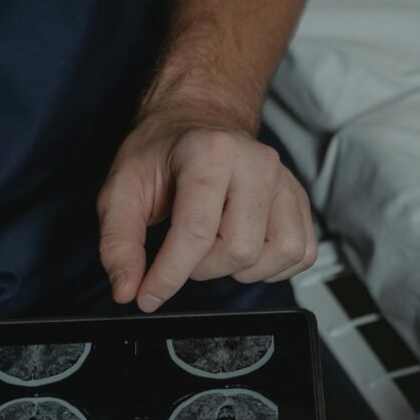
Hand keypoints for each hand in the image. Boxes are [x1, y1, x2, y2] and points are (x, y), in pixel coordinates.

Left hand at [95, 112, 317, 311]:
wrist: (199, 122)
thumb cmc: (163, 155)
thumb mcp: (122, 189)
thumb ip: (118, 241)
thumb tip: (126, 289)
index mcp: (210, 152)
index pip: (196, 232)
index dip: (169, 276)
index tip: (148, 297)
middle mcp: (257, 163)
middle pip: (239, 250)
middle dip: (204, 268)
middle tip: (185, 251)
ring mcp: (285, 181)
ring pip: (278, 254)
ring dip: (242, 268)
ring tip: (217, 248)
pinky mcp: (300, 201)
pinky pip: (301, 254)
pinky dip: (272, 267)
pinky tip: (246, 250)